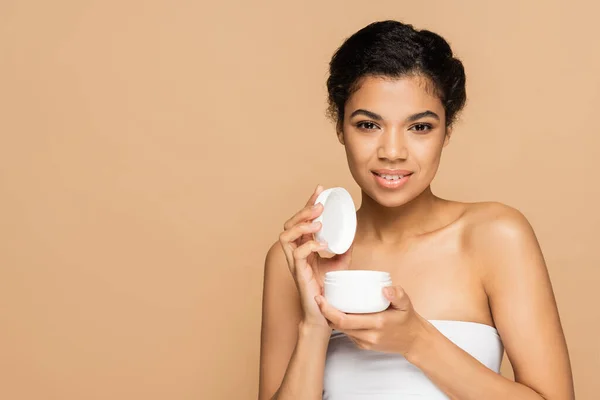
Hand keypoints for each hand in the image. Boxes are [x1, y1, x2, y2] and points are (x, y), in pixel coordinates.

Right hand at [279, 185, 352, 328]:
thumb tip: (353, 231)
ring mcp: (294, 263)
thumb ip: (344, 247)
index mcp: (304, 246)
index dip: (309, 204)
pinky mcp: (298, 273)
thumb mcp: (340, 263)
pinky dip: (309, 245)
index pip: (302, 220)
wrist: (324, 313)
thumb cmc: (329, 289)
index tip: (320, 190)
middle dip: (304, 211)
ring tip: (318, 222)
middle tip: (320, 205)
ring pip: (285, 236)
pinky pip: (297, 254)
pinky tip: (322, 244)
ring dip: (301, 225)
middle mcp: (296, 252)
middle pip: (290, 224)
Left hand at [315, 285, 427, 355]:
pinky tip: (338, 313)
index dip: (328, 310)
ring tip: (326, 304)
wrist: (414, 340)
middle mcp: (369, 335)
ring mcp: (366, 343)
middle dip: (325, 313)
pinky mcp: (364, 346)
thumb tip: (385, 289)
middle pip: (339, 326)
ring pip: (341, 331)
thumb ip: (397, 294)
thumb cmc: (407, 319)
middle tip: (319, 299)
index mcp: (377, 323)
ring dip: (331, 319)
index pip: (345, 320)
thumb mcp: (406, 303)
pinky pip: (348, 334)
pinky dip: (341, 324)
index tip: (321, 298)